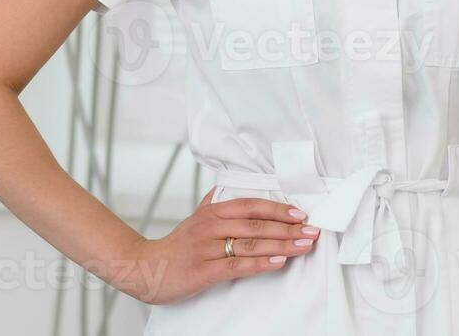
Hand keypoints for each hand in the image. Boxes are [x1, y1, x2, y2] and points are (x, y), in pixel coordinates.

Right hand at [112, 187, 318, 305]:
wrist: (145, 268)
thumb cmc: (176, 245)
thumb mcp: (194, 219)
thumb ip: (212, 204)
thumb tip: (225, 187)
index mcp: (212, 212)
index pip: (250, 205)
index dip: (277, 208)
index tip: (300, 213)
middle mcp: (210, 226)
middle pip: (256, 225)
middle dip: (288, 228)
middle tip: (312, 231)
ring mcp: (206, 248)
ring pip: (251, 245)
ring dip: (282, 245)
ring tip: (304, 246)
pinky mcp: (203, 271)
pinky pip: (237, 266)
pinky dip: (261, 264)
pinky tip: (279, 262)